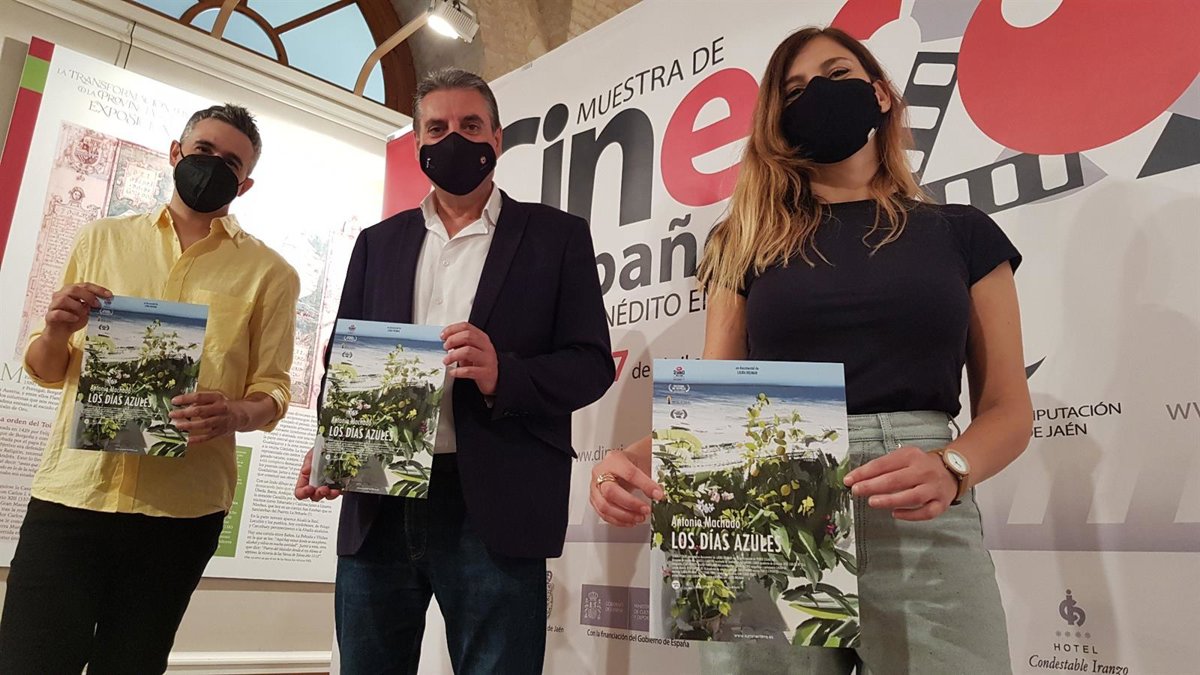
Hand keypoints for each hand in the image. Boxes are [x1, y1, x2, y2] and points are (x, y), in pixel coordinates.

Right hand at [43, 283, 111, 339]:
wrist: (60, 333)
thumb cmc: (74, 319)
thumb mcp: (87, 312)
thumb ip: (93, 306)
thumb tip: (104, 302)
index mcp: (71, 291)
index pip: (85, 285)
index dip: (97, 289)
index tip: (109, 295)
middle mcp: (60, 295)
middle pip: (73, 289)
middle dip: (88, 296)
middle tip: (97, 305)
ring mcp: (53, 305)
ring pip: (63, 299)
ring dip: (77, 306)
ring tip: (84, 313)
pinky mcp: (49, 316)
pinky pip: (57, 313)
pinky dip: (68, 315)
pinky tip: (75, 319)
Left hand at [169, 392, 246, 444]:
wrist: (242, 415)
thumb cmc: (225, 405)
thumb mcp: (215, 398)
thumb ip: (201, 401)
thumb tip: (185, 405)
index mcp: (217, 398)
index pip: (199, 397)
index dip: (186, 398)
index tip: (174, 401)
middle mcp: (220, 409)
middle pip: (200, 411)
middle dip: (184, 413)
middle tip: (172, 414)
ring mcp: (220, 421)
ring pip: (203, 424)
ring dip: (189, 425)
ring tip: (178, 425)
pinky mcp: (220, 432)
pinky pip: (207, 436)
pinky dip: (197, 439)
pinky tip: (187, 440)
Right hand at [294, 447, 340, 501]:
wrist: (335, 447)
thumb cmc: (321, 451)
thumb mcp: (312, 454)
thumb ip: (308, 462)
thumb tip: (305, 470)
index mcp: (306, 479)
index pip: (300, 492)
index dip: (303, 493)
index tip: (309, 489)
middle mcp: (316, 484)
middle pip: (314, 496)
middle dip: (319, 494)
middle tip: (323, 489)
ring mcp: (328, 485)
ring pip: (327, 496)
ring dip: (330, 495)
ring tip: (335, 490)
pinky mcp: (339, 485)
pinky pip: (339, 492)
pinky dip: (340, 491)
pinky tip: (341, 487)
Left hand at [442, 322, 497, 395]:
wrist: (496, 378)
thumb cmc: (481, 363)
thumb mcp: (472, 350)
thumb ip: (461, 343)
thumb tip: (446, 339)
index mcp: (482, 338)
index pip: (466, 327)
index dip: (452, 329)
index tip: (443, 335)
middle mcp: (486, 347)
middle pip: (468, 336)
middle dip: (452, 340)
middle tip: (445, 347)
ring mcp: (487, 359)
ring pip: (468, 351)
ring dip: (453, 355)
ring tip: (446, 360)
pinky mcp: (486, 373)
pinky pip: (470, 371)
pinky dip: (458, 371)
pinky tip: (453, 372)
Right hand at [589, 449, 664, 526]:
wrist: (622, 463)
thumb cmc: (632, 463)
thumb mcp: (643, 464)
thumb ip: (651, 478)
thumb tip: (659, 494)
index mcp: (614, 459)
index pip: (629, 473)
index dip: (645, 485)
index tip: (658, 494)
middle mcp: (600, 472)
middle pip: (611, 491)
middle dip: (631, 503)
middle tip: (646, 509)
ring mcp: (595, 486)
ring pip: (605, 506)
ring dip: (624, 515)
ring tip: (640, 517)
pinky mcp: (595, 499)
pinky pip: (603, 514)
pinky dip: (618, 521)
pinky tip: (631, 521)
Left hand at [844, 446, 958, 521]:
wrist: (953, 469)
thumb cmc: (921, 465)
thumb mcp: (904, 458)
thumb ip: (883, 467)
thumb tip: (858, 478)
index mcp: (911, 456)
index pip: (884, 464)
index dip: (864, 472)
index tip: (849, 480)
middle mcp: (924, 471)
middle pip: (896, 479)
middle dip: (873, 485)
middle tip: (856, 491)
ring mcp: (933, 488)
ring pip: (911, 496)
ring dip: (890, 500)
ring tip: (872, 502)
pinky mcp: (941, 503)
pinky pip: (926, 512)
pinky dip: (910, 515)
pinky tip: (895, 514)